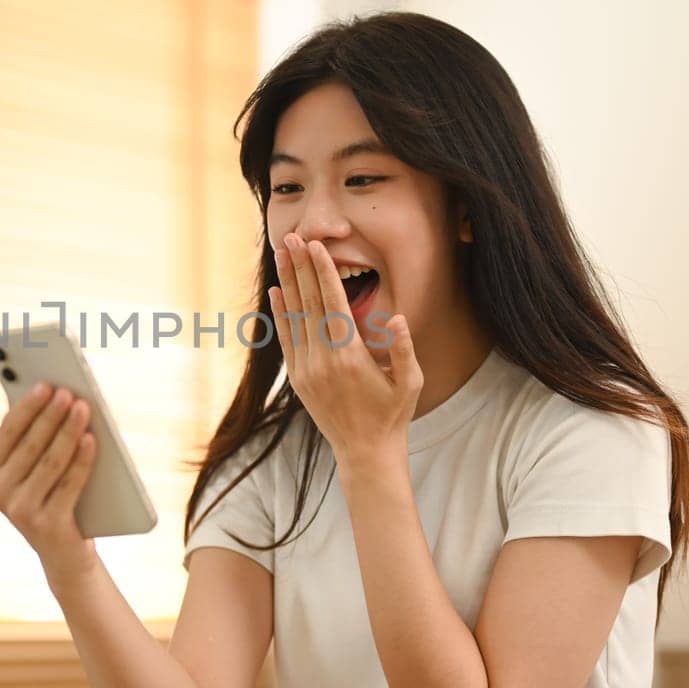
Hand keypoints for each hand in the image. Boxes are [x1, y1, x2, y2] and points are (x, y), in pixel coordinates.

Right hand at [0, 382, 99, 586]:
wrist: (65, 553)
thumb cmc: (53, 497)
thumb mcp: (39, 468)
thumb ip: (38, 437)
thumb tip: (55, 395)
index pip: (8, 431)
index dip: (27, 407)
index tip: (45, 384)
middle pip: (29, 445)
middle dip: (51, 416)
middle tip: (68, 393)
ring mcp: (20, 511)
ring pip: (49, 463)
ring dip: (68, 432)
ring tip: (84, 409)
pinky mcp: (46, 525)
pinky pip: (68, 485)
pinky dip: (82, 460)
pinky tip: (91, 440)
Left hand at [269, 232, 422, 467]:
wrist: (365, 451)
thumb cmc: (393, 414)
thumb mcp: (411, 382)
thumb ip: (404, 349)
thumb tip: (396, 317)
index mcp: (350, 356)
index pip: (332, 303)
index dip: (323, 271)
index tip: (315, 246)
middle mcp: (323, 360)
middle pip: (308, 303)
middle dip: (301, 267)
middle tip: (292, 236)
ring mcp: (306, 369)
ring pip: (293, 317)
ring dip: (288, 282)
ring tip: (282, 253)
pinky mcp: (298, 378)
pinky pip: (286, 338)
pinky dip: (280, 313)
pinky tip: (277, 291)